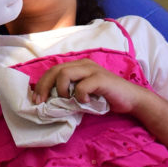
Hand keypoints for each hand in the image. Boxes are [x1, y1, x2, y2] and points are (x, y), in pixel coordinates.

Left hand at [31, 59, 146, 112]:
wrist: (131, 100)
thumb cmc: (106, 98)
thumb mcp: (83, 94)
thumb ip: (70, 93)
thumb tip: (50, 102)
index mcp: (78, 66)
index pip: (53, 70)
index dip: (42, 83)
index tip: (36, 98)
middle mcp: (83, 64)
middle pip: (56, 70)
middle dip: (44, 86)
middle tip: (40, 101)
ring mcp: (92, 70)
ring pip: (65, 73)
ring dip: (61, 89)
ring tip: (66, 100)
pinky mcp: (101, 79)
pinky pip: (82, 85)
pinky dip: (79, 95)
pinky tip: (85, 102)